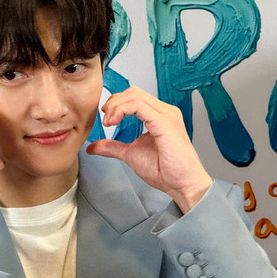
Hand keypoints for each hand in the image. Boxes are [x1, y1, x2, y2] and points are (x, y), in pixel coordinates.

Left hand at [86, 87, 211, 212]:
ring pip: (135, 96)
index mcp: (160, 116)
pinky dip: (122, 110)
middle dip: (114, 102)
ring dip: (116, 106)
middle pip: (134, 92)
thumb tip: (94, 147)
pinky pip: (139, 106)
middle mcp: (165, 111)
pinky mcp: (165, 123)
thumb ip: (113, 147)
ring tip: (108, 122)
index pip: (135, 97)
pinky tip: (114, 121)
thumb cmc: (166, 171)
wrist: (183, 185)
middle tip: (105, 119)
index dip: (116, 103)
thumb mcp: (131, 154)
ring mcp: (167, 115)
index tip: (106, 119)